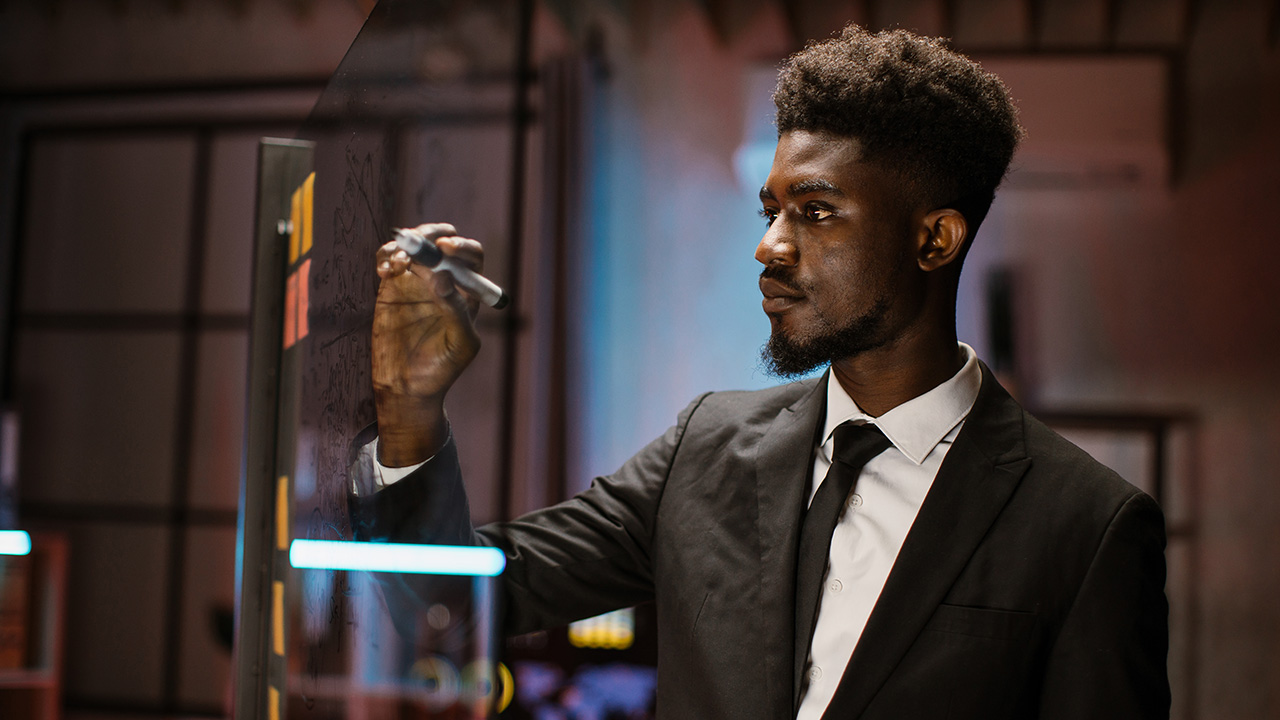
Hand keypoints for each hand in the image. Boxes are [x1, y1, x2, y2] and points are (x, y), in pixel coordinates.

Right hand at [371, 223, 483, 464]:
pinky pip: (390, 259)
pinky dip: (386, 256)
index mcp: (467, 291)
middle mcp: (444, 280)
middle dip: (430, 235)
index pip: (470, 256)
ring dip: (405, 245)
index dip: (461, 246)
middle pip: (442, 241)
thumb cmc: (441, 369)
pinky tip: (385, 271)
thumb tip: (442, 275)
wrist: (406, 387)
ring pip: (414, 245)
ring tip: (396, 266)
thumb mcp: (459, 344)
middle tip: (416, 243)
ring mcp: (417, 281)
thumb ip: (455, 310)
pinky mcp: (392, 287)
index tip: (445, 249)